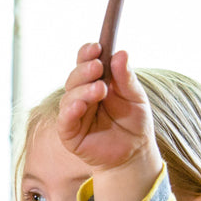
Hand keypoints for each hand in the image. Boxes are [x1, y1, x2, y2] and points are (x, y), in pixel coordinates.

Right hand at [56, 43, 155, 172]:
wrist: (135, 153)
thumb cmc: (134, 123)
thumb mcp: (136, 97)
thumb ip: (126, 78)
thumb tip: (121, 53)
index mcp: (95, 82)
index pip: (85, 63)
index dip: (87, 53)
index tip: (97, 47)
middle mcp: (81, 95)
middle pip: (75, 77)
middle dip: (84, 70)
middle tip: (98, 66)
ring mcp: (74, 114)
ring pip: (69, 96)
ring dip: (82, 90)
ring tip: (100, 89)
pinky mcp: (69, 133)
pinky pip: (65, 120)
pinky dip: (70, 111)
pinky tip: (80, 105)